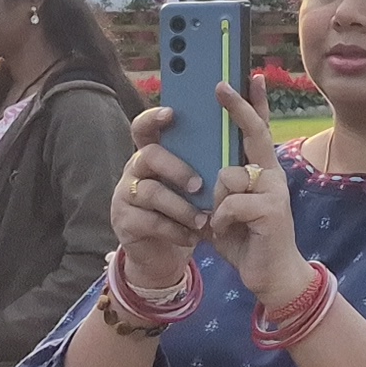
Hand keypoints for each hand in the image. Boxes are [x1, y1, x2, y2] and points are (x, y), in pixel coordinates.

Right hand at [112, 106, 212, 293]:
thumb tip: (241, 120)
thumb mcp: (197, 182)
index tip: (172, 113)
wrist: (166, 253)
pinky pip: (149, 222)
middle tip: (200, 185)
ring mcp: (125, 196)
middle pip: (149, 155)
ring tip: (204, 219)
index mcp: (153, 153)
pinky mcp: (124, 222)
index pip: (144, 127)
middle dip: (177, 168)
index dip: (154, 117)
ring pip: (150, 192)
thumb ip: (209, 157)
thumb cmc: (187, 209)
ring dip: (181, 206)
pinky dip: (176, 230)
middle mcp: (135, 169)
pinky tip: (194, 236)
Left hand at [194, 89, 319, 311]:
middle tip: (219, 85)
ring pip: (226, 177)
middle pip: (254, 133)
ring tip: (223, 225)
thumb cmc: (248, 241)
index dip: (254, 104)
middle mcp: (272, 175)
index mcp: (261, 173)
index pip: (258, 131)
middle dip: (237, 107)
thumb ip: (218, 189)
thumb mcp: (226, 210)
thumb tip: (202, 169)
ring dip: (214, 204)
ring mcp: (274, 191)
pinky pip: (228, 203)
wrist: (272, 277)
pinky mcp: (271, 209)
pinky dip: (219, 221)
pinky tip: (228, 234)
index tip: (249, 76)